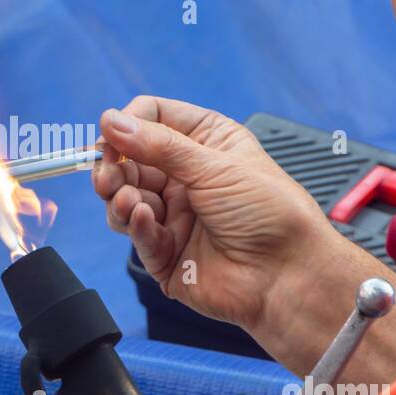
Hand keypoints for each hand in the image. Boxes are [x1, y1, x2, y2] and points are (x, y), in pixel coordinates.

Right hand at [94, 96, 395, 383]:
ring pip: (124, 198)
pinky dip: (135, 224)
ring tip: (127, 200)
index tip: (113, 134)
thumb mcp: (215, 167)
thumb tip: (112, 121)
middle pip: (130, 160)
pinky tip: (145, 219)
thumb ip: (159, 145)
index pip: (154, 118)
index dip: (129, 124)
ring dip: (118, 196)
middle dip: (113, 165)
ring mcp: (174, 215)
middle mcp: (186, 177)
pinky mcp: (166, 253)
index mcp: (205, 144)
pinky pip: (136, 234)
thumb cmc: (270, 214)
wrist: (288, 276)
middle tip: (107, 173)